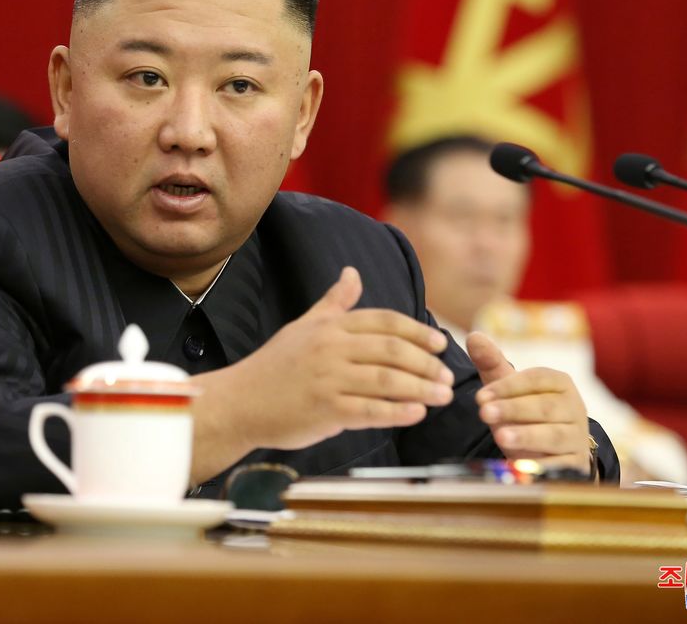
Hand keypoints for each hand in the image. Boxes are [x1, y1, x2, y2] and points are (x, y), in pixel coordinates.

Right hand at [190, 267, 454, 468]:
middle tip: (448, 375)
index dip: (418, 331)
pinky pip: (370, 411)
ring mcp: (327, 379)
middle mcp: (330, 348)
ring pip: (387, 380)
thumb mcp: (304, 326)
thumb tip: (353, 273)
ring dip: (421, 388)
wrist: (239, 402)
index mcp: (329, 326)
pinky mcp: (325, 410)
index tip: (440, 342)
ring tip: (443, 396)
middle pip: (392, 350)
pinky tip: (417, 414)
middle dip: (427, 363)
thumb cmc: (274, 365)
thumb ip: (334, 303)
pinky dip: (398, 412)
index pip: (385, 322)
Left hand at [467, 331, 589, 468]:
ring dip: (526, 435)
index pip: (537, 379)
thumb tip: (473, 336)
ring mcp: (577, 437)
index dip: (508, 386)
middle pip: (544, 407)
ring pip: (554, 435)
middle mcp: (575, 408)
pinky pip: (561, 465)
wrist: (550, 451)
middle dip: (512, 409)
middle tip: (484, 413)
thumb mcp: (508, 389)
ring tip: (500, 436)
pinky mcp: (577, 464)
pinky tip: (521, 466)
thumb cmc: (525, 413)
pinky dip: (542, 466)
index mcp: (560, 383)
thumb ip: (491, 363)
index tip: (480, 397)